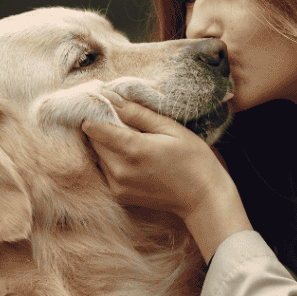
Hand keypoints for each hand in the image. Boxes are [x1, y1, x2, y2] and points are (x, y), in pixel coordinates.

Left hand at [81, 96, 250, 260]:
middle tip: (125, 121)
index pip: (94, 128)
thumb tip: (111, 97)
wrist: (202, 198)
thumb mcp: (171, 129)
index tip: (104, 103)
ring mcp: (118, 186)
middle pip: (94, 141)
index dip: (96, 112)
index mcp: (134, 150)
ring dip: (108, 144)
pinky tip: (135, 157)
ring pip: (99, 155)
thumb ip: (138, 114)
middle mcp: (120, 170)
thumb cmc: (193, 159)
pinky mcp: (119, 195)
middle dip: (103, 127)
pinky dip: (113, 160)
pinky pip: (105, 170)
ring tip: (134, 139)